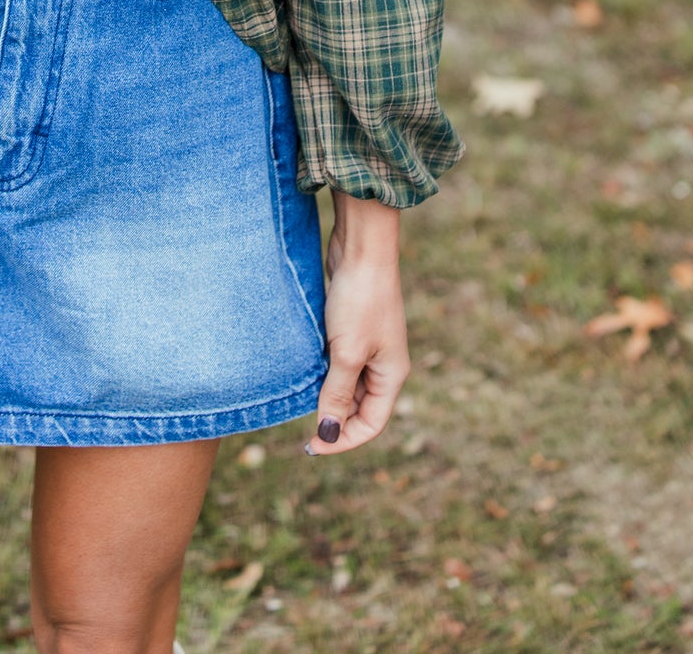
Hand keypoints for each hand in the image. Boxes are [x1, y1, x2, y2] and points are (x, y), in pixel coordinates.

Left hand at [306, 194, 408, 455]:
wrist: (361, 247)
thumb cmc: (359, 300)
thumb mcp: (346, 353)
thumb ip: (337, 395)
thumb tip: (329, 435)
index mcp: (391, 375)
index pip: (371, 424)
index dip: (343, 440)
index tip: (312, 445)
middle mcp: (383, 363)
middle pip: (359, 407)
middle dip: (333, 417)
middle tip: (302, 421)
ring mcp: (368, 344)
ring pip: (346, 383)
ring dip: (326, 392)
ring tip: (301, 394)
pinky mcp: (352, 326)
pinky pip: (338, 360)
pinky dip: (322, 369)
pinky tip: (304, 367)